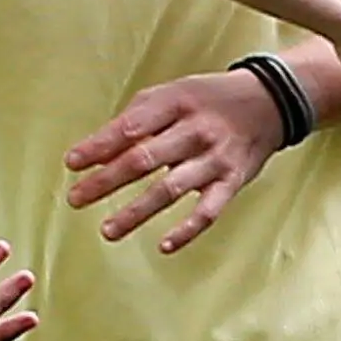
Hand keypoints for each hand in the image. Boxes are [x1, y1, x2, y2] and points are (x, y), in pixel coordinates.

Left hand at [63, 69, 286, 253]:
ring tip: (107, 231)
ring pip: (171, 190)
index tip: (72, 163)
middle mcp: (194, 130)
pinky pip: (208, 211)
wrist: (268, 101)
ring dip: (137, 212)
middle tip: (76, 199)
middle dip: (106, 181)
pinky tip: (164, 246)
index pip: (130, 127)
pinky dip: (187, 230)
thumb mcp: (170, 94)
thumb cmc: (206, 99)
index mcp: (174, 103)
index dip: (99, 146)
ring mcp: (215, 159)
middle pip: (144, 159)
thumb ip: (136, 120)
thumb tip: (97, 151)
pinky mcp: (232, 182)